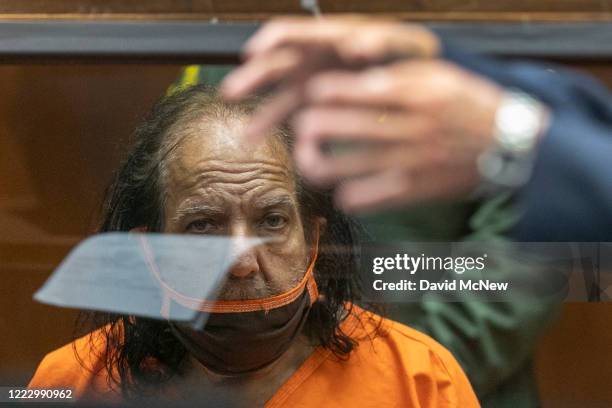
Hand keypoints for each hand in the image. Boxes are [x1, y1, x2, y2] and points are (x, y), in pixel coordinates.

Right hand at [221, 17, 439, 140]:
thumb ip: (383, 43)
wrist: (418, 81)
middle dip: (253, 78)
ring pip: (279, 96)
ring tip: (246, 136)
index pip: (291, 32)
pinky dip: (278, 128)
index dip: (270, 40)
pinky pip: (291, 114)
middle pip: (276, 63)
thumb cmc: (413, 58)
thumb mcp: (405, 46)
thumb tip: (358, 45)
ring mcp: (313, 81)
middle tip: (231, 93)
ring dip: (262, 114)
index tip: (252, 54)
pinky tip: (265, 141)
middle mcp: (315, 58)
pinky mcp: (316, 103)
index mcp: (332, 37)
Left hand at [290, 59, 503, 211]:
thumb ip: (395, 75)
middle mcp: (405, 126)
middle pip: (331, 127)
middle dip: (307, 127)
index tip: (312, 97)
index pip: (346, 90)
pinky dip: (346, 195)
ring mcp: (407, 162)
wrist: (510, 145)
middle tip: (304, 128)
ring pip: (337, 167)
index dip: (319, 94)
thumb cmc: (469, 104)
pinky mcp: (412, 191)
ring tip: (311, 158)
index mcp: (410, 92)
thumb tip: (353, 79)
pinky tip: (346, 187)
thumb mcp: (438, 75)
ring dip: (315, 162)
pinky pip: (360, 199)